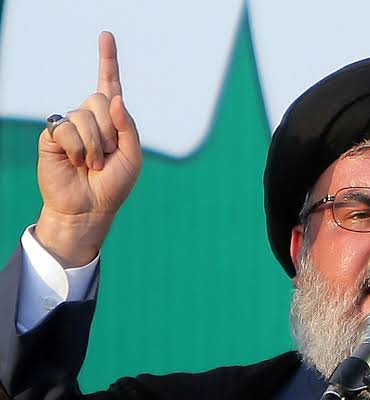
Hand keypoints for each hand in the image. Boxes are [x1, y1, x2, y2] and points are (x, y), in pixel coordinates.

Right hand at [34, 31, 141, 266]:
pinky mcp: (53, 135)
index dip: (107, 60)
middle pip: (101, 99)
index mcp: (112, 120)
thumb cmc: (113, 185)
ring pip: (84, 115)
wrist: (89, 208)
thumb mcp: (133, 157)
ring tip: (93, 164)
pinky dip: (77, 149)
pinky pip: (67, 129)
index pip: (110, 84)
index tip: (106, 35)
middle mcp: (90, 118)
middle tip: (107, 156)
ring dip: (95, 146)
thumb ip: (128, 126)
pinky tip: (76, 162)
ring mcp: (70, 125)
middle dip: (110, 131)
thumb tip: (115, 97)